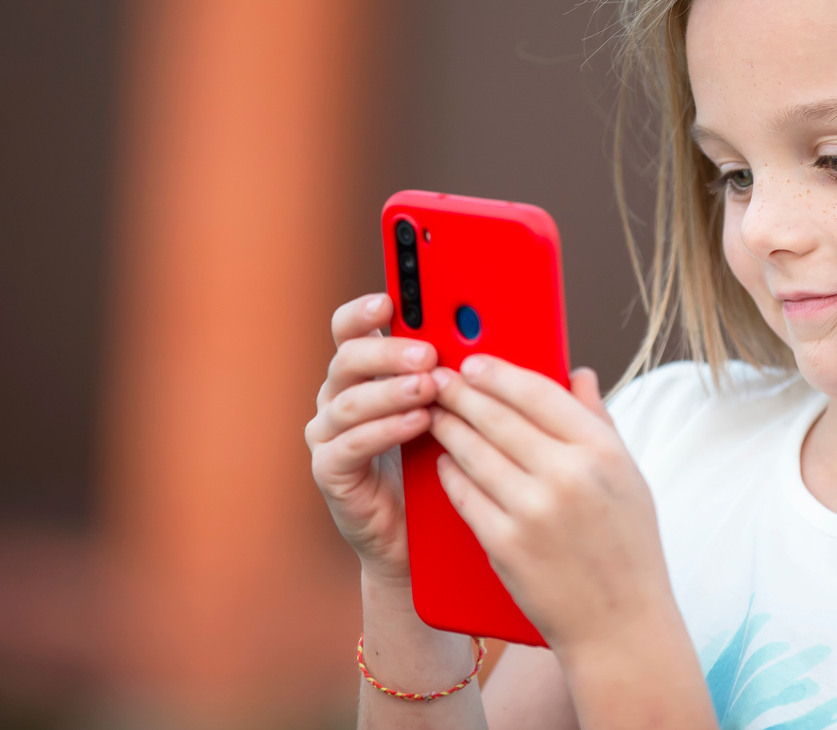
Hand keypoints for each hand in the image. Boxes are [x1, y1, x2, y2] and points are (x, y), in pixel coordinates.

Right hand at [306, 293, 438, 583]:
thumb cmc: (441, 462)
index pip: (351, 328)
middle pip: (347, 357)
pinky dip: (384, 430)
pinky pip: (351, 444)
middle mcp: (339, 396)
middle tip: (427, 353)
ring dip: (390, 390)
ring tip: (428, 388)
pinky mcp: (330, 471)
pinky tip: (417, 423)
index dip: (364, 312)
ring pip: (349, 400)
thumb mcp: (454, 410)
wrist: (421, 536)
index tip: (389, 301)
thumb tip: (506, 336)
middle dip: (387, 351)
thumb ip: (464, 375)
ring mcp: (329, 434)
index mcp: (365, 371)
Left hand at [429, 355, 676, 655]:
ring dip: (447, 427)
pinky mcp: (504, 545)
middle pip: (497, 417)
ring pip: (473, 452)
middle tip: (438, 379)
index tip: (473, 361)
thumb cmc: (628, 546)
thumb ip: (599, 421)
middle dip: (460, 393)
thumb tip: (578, 373)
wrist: (621, 625)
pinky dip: (450, 473)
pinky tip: (444, 461)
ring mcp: (532, 511)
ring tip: (435, 413)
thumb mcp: (629, 477)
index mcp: (602, 451)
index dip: (499, 372)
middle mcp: (567, 476)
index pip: (539, 392)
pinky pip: (464, 495)